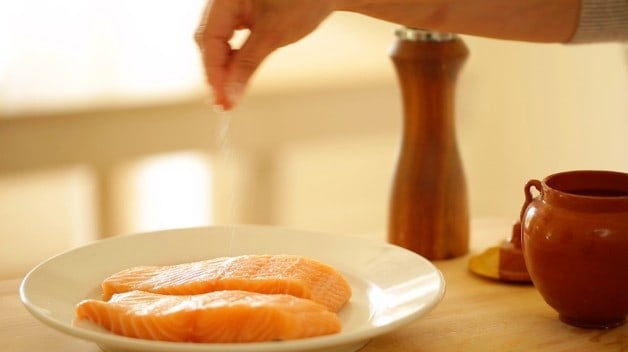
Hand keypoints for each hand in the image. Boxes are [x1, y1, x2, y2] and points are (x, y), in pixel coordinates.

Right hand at [195, 0, 334, 109]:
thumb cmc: (305, 0)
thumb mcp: (274, 34)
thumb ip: (248, 63)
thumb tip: (231, 94)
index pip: (209, 37)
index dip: (213, 72)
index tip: (221, 98)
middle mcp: (224, 0)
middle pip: (209, 40)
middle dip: (216, 72)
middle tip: (224, 102)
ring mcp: (233, 6)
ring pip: (218, 41)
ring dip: (224, 68)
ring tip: (230, 94)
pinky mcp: (243, 14)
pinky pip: (230, 39)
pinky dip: (233, 58)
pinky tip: (236, 74)